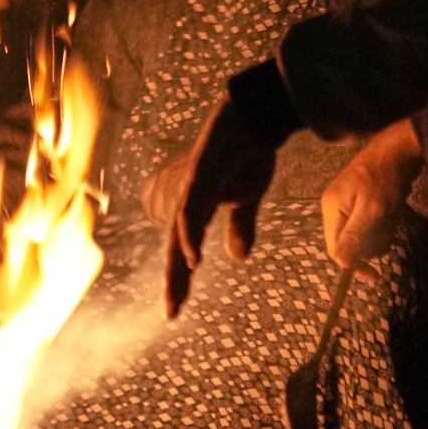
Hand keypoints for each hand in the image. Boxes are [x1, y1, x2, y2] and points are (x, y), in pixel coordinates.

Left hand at [160, 100, 279, 316]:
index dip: (179, 280)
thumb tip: (239, 258)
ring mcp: (192, 186)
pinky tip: (193, 255)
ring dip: (179, 262)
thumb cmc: (248, 153)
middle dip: (174, 281)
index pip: (183, 250)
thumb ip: (240, 226)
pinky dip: (190, 233)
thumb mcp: (248, 198)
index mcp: (198, 209)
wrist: (256, 116)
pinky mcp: (201, 172)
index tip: (175, 310)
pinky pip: (194, 208)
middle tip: (171, 312)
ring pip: (180, 230)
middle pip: (175, 246)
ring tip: (178, 293)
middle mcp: (189, 200)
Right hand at [320, 118, 423, 268]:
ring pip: (363, 236)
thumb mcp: (371, 210)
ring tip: (391, 215)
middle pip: (350, 244)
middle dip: (371, 243)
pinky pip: (370, 225)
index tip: (375, 275)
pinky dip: (384, 223)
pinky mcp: (361, 202)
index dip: (354, 265)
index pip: (336, 250)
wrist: (399, 149)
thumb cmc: (385, 177)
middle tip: (387, 227)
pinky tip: (392, 210)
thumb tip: (341, 263)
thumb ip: (355, 237)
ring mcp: (348, 204)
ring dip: (381, 233)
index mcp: (331, 209)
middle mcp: (335, 208)